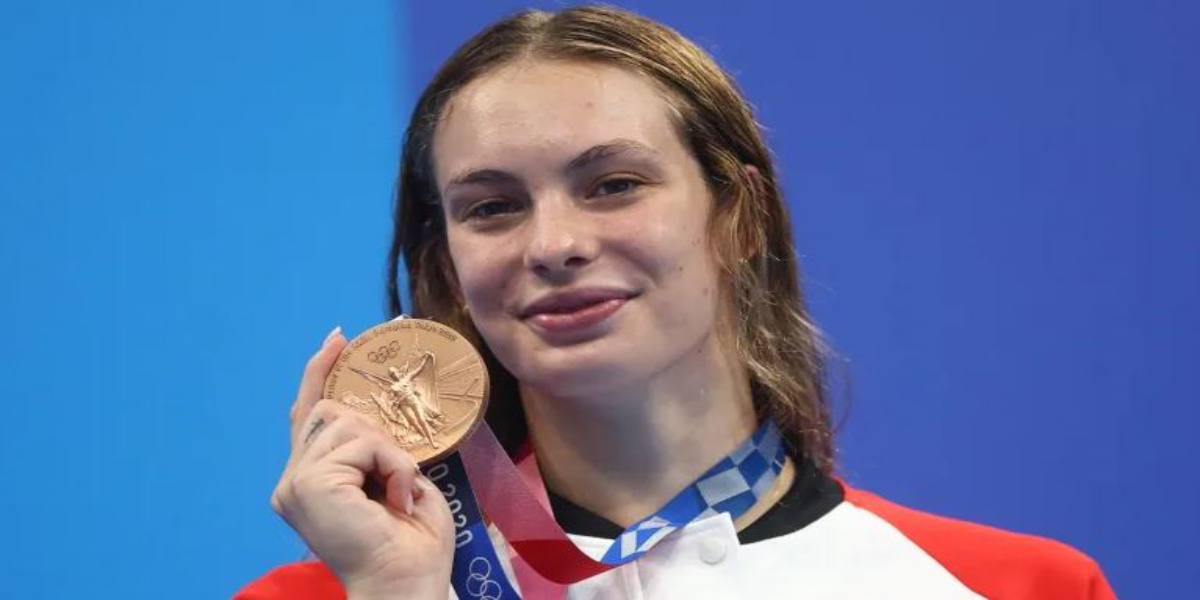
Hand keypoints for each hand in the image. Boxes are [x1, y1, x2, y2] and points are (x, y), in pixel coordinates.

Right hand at [271, 327, 454, 599]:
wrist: (407, 584)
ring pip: (349, 421)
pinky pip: (362, 441)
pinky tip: (397, 499)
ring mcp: (296, 483)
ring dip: (390, 453)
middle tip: (399, 477)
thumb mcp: (396, 480)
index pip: (307, 414)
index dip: (320, 372)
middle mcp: (292, 482)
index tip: (338, 338)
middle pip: (329, 410)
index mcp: (309, 484)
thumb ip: (374, 449)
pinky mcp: (309, 484)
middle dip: (375, 431)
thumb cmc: (411, 545)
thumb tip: (375, 418)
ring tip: (401, 494)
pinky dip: (391, 464)